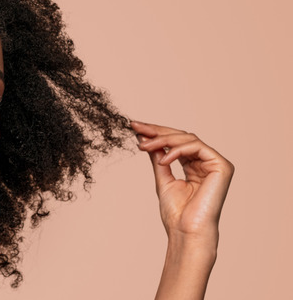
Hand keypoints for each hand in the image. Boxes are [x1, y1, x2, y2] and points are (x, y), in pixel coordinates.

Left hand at [131, 121, 233, 243]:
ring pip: (188, 139)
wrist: (186, 231)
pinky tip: (163, 159)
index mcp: (195, 166)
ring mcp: (216, 164)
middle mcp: (207, 163)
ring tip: (145, 146)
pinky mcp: (222, 166)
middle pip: (182, 136)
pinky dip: (177, 150)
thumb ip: (157, 157)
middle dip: (157, 131)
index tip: (135, 126)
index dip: (156, 132)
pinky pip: (197, 147)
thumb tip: (145, 137)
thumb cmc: (176, 213)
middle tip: (137, 127)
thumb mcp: (162, 177)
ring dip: (163, 139)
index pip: (175, 142)